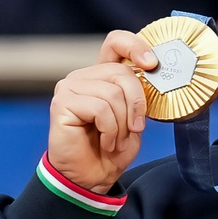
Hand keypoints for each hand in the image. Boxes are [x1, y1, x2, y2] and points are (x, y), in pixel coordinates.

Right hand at [48, 30, 157, 193]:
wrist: (92, 176)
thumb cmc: (114, 147)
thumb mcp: (135, 117)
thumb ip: (140, 95)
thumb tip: (154, 73)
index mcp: (103, 75)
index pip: (116, 42)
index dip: (135, 46)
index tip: (152, 63)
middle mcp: (84, 76)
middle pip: (122, 73)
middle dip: (137, 104)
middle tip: (136, 128)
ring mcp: (70, 87)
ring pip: (113, 93)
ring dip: (123, 124)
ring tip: (116, 140)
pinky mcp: (62, 103)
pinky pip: (101, 108)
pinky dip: (111, 130)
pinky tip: (106, 142)